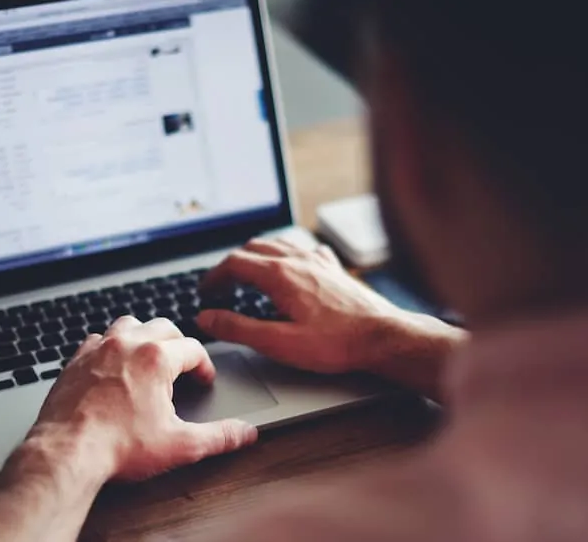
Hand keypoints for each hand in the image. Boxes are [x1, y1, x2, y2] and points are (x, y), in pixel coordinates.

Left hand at [29, 317, 257, 481]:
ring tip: (150, 357)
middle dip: (178, 344)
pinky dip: (109, 346)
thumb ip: (218, 436)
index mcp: (156, 358)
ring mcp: (98, 349)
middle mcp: (127, 344)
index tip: (204, 381)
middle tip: (183, 366)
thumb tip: (245, 433)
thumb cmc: (118, 447)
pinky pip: (97, 339)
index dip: (205, 366)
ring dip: (143, 336)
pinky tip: (112, 365)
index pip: (193, 349)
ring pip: (128, 324)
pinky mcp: (75, 361)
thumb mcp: (179, 445)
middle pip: (163, 327)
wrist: (67, 453)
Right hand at [197, 238, 462, 379]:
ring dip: (256, 255)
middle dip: (231, 265)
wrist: (382, 337)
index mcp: (280, 275)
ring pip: (277, 244)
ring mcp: (318, 260)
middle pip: (252, 249)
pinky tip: (289, 265)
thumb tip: (207, 318)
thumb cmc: (335, 343)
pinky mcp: (333, 268)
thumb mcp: (278, 342)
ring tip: (246, 273)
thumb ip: (238, 328)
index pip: (234, 263)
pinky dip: (285, 253)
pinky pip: (303, 248)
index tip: (205, 291)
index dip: (213, 277)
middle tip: (221, 286)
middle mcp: (298, 259)